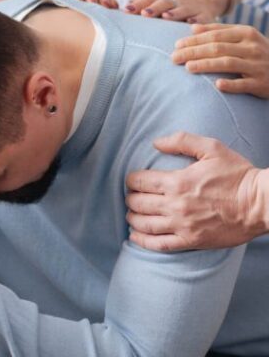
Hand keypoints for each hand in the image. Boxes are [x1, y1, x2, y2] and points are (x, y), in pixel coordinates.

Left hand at [125, 0, 229, 22]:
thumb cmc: (170, 6)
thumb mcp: (156, 2)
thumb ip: (140, 4)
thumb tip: (124, 7)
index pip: (148, 0)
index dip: (137, 4)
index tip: (126, 10)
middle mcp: (175, 1)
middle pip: (164, 2)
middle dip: (154, 8)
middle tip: (144, 13)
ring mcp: (190, 7)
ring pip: (182, 9)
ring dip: (174, 13)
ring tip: (166, 16)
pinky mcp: (204, 15)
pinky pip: (202, 18)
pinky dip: (197, 21)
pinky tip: (191, 24)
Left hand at [126, 133, 264, 250]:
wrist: (262, 204)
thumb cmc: (237, 174)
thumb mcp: (211, 148)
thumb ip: (181, 141)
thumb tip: (156, 143)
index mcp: (177, 182)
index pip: (139, 181)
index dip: (131, 180)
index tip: (132, 180)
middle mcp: (176, 205)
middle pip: (138, 203)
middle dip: (130, 198)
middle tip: (132, 196)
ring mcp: (183, 225)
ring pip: (145, 224)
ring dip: (132, 218)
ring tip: (131, 214)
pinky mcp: (192, 241)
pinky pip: (160, 244)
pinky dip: (143, 241)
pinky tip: (135, 236)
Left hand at [172, 24, 268, 97]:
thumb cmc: (258, 52)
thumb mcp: (244, 37)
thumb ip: (220, 31)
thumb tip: (193, 28)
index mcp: (246, 33)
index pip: (215, 35)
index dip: (194, 40)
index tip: (176, 45)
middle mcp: (253, 47)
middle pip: (217, 48)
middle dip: (193, 52)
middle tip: (174, 57)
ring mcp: (258, 65)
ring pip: (228, 63)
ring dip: (206, 65)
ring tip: (188, 68)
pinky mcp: (262, 83)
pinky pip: (245, 84)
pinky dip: (231, 84)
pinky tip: (217, 85)